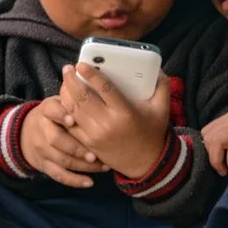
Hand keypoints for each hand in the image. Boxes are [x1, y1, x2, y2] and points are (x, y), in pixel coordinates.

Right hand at [19, 97, 108, 188]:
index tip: (72, 119)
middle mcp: (42, 130)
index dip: (60, 115)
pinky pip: (58, 175)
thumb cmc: (56, 114)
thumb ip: (74, 97)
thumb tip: (97, 81)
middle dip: (76, 148)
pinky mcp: (44, 165)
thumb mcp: (59, 101)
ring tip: (103, 166)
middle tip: (94, 154)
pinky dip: (74, 180)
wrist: (27, 132)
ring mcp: (42, 150)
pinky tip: (89, 182)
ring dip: (82, 165)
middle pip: (55, 140)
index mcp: (47, 110)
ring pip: (61, 159)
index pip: (50, 111)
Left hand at [59, 63, 171, 178]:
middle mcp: (108, 124)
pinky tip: (65, 100)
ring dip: (65, 93)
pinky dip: (65, 111)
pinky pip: (70, 125)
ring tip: (66, 80)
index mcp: (125, 112)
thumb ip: (162, 85)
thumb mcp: (162, 108)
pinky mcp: (88, 143)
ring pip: (73, 110)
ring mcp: (95, 135)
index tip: (82, 63)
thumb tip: (156, 66)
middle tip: (68, 68)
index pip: (104, 88)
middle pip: (83, 97)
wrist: (145, 163)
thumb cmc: (153, 132)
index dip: (91, 74)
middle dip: (71, 80)